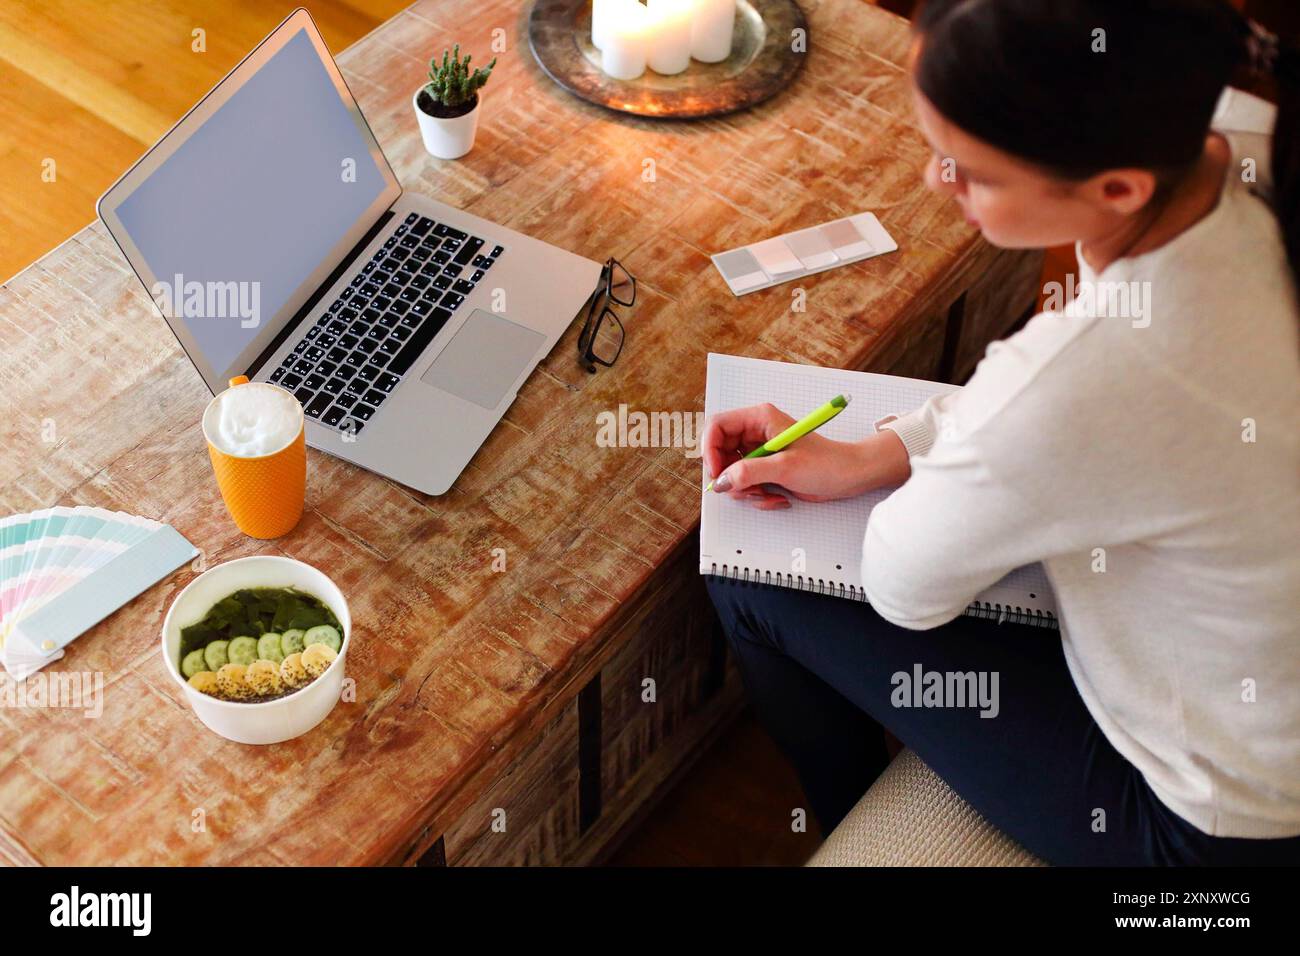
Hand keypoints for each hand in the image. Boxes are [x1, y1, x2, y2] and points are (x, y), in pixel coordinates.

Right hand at [701, 403, 909, 509]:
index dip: (710, 449)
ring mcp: (760, 452)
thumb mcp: (785, 467)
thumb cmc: (826, 463)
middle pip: (721, 453)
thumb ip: (750, 472)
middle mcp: (756, 433)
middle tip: (743, 489)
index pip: (718, 426)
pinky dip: (756, 495)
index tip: (716, 472)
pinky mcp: (765, 469)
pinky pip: (746, 484)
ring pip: (732, 472)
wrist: (849, 477)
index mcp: (759, 418)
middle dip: (730, 476)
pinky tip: (777, 497)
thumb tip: (722, 480)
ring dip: (746, 490)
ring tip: (768, 494)